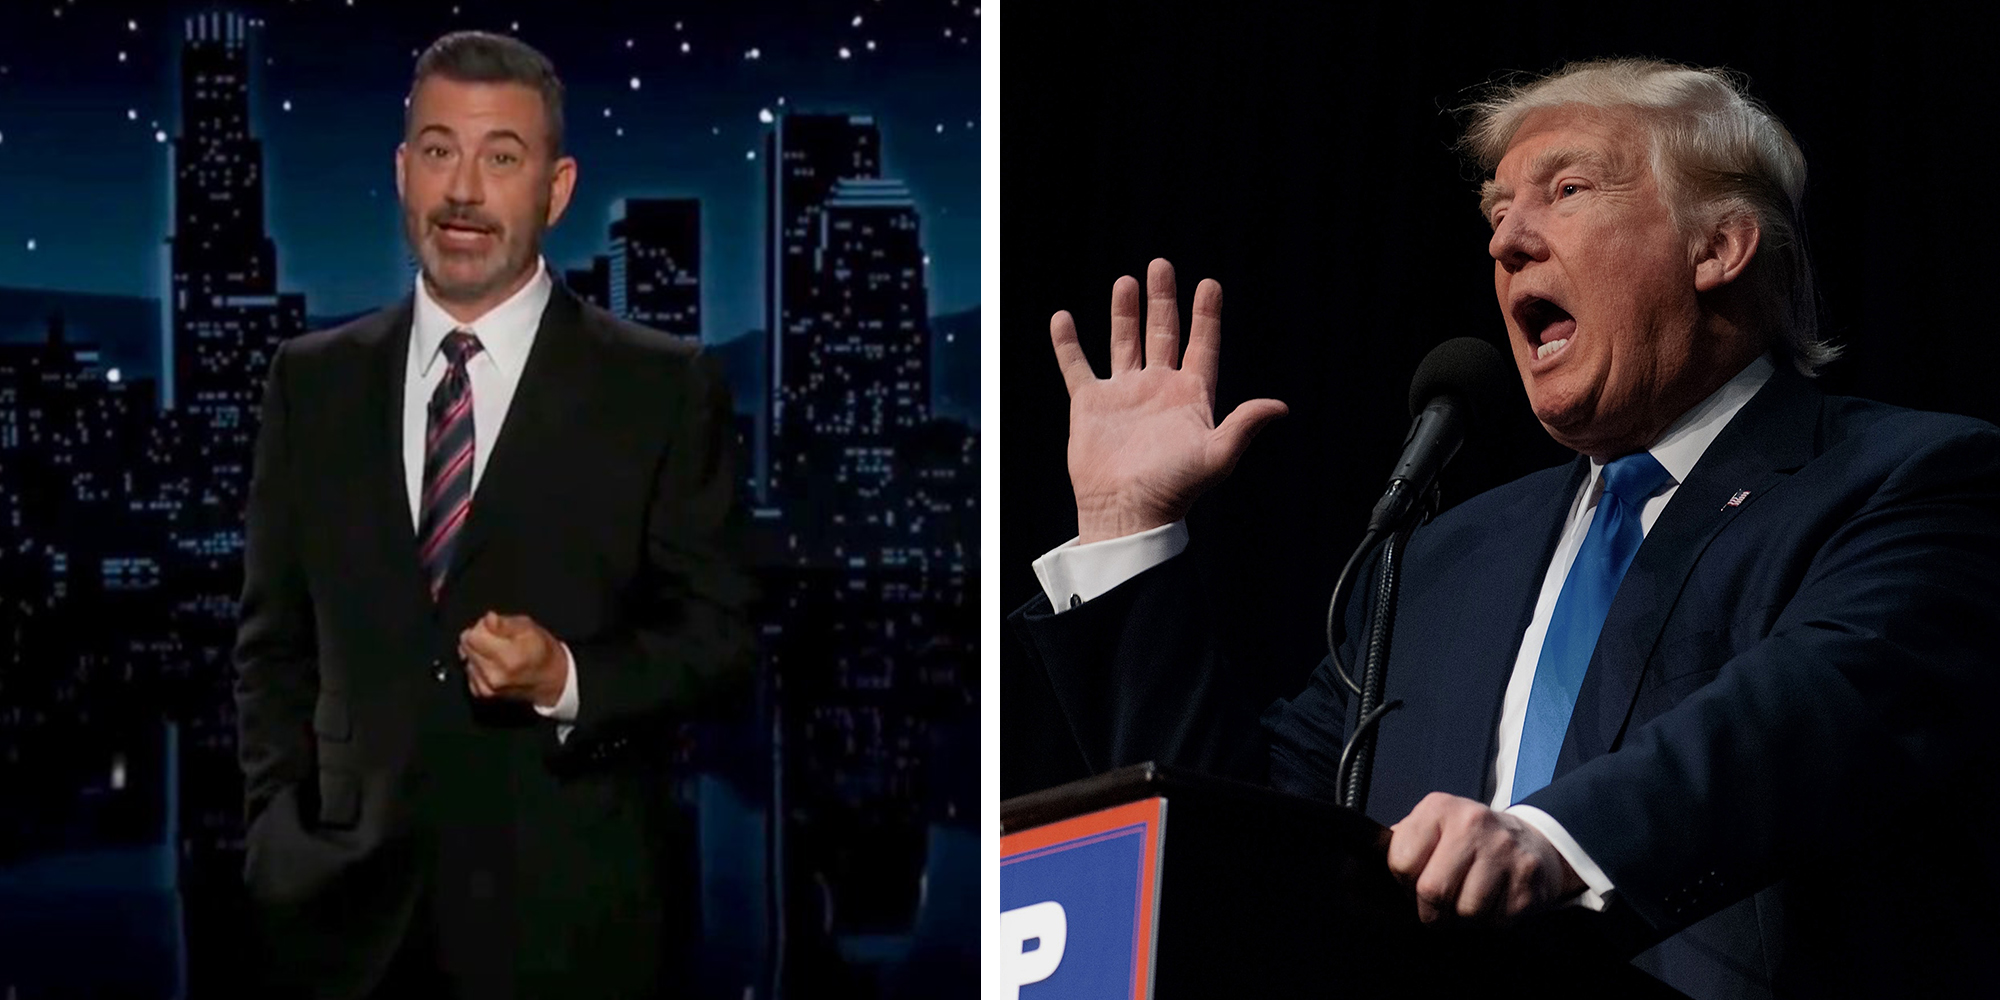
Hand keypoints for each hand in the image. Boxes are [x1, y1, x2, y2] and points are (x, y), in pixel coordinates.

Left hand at [458, 612, 567, 707]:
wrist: (550, 679)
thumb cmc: (542, 652)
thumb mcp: (529, 628)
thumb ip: (505, 623)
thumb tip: (487, 619)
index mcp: (507, 658)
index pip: (472, 636)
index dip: (482, 627)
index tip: (494, 628)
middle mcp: (494, 675)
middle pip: (466, 646)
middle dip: (479, 638)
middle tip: (498, 639)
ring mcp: (487, 686)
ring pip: (466, 658)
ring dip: (477, 652)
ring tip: (498, 653)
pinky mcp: (482, 692)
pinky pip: (469, 671)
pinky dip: (477, 665)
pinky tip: (493, 664)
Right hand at [1050, 258, 1287, 543]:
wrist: (1126, 512)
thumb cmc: (1173, 489)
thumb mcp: (1216, 456)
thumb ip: (1243, 426)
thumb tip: (1280, 407)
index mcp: (1190, 397)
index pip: (1202, 345)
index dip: (1206, 316)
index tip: (1209, 284)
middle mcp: (1157, 389)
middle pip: (1162, 333)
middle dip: (1163, 300)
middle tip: (1162, 265)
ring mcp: (1123, 395)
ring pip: (1124, 342)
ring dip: (1125, 312)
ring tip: (1126, 282)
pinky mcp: (1090, 405)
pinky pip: (1076, 366)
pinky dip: (1067, 343)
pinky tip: (1061, 318)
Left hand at [1387, 792, 1584, 923]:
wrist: (1532, 843)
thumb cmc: (1468, 841)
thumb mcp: (1433, 828)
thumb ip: (1401, 845)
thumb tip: (1354, 875)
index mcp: (1438, 809)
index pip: (1401, 861)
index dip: (1404, 882)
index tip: (1416, 881)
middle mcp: (1472, 823)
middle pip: (1432, 891)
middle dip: (1431, 910)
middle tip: (1439, 905)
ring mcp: (1504, 850)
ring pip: (1465, 911)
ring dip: (1462, 917)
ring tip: (1469, 899)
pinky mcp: (1527, 878)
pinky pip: (1495, 920)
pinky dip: (1490, 920)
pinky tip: (1494, 900)